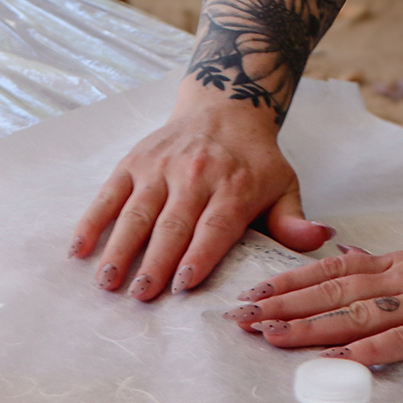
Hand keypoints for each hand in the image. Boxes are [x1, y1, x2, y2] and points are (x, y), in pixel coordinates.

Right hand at [68, 91, 333, 298]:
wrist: (225, 105)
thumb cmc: (255, 161)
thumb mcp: (284, 184)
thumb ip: (294, 220)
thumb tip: (323, 240)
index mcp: (234, 186)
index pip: (215, 225)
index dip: (200, 254)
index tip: (183, 285)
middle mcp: (196, 174)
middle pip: (174, 222)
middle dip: (156, 261)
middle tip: (140, 297)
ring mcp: (161, 165)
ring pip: (138, 210)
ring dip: (121, 247)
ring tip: (108, 282)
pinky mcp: (136, 160)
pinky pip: (110, 193)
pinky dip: (92, 220)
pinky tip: (79, 250)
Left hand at [220, 223, 402, 364]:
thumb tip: (373, 266)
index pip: (342, 270)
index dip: (296, 280)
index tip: (258, 289)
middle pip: (336, 289)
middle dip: (284, 301)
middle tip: (240, 313)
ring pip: (358, 312)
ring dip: (308, 325)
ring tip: (267, 333)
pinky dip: (367, 349)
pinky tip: (336, 358)